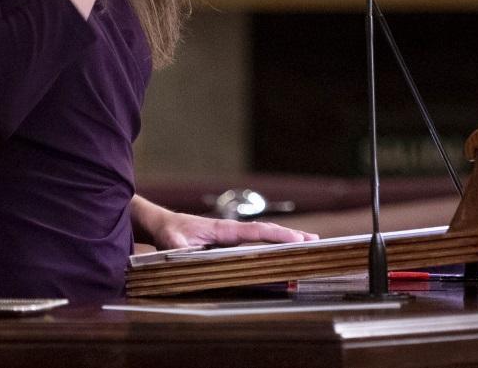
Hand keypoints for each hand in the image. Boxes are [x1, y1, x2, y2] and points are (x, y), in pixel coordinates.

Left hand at [153, 212, 319, 250]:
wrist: (163, 225)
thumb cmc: (169, 232)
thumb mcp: (171, 241)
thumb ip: (180, 248)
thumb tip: (186, 252)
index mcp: (223, 229)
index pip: (256, 231)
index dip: (277, 235)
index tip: (297, 239)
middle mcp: (232, 231)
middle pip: (267, 232)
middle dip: (291, 235)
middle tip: (314, 241)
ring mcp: (232, 236)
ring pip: (264, 236)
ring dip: (285, 239)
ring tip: (308, 243)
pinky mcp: (229, 242)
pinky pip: (256, 243)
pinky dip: (273, 244)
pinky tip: (282, 250)